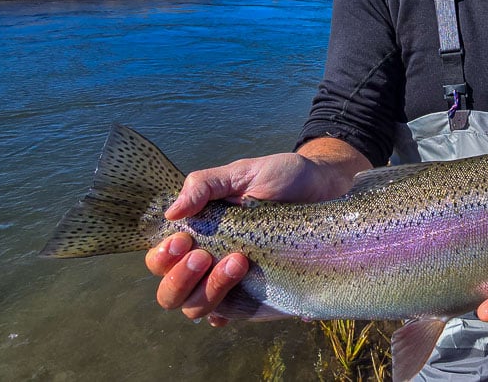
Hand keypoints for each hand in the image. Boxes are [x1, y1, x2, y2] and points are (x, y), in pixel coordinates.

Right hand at [145, 139, 369, 326]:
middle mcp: (208, 263)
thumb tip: (172, 213)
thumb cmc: (283, 178)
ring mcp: (232, 284)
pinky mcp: (259, 298)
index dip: (163, 257)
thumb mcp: (243, 172)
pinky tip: (243, 291)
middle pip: (170, 294)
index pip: (161, 260)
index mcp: (199, 234)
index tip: (184, 240)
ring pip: (197, 308)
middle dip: (180, 279)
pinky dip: (227, 312)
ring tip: (239, 260)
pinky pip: (231, 316)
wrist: (326, 188)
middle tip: (204, 256)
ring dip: (210, 289)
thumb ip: (205, 185)